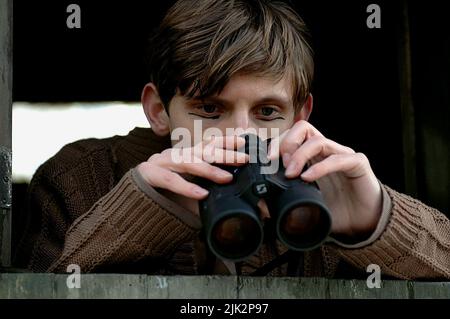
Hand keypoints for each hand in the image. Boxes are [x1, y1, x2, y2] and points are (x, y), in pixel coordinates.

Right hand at [137, 135, 248, 202]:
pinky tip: (201, 194)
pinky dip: (186, 186)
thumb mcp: (192, 193)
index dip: (226, 142)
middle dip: (225, 155)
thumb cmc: (165, 198)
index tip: (244, 141)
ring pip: (188, 162)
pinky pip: (170, 180)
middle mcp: (175, 155)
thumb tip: (235, 201)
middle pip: (203, 151)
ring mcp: (161, 162)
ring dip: (209, 170)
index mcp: (186, 156)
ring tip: (226, 178)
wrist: (133, 206)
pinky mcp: (148, 174)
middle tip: (244, 159)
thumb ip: (210, 192)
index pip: (209, 145)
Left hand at [268, 120, 382, 238]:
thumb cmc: (335, 211)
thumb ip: (284, 205)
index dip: (276, 144)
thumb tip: (262, 209)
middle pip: (303, 128)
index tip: (264, 162)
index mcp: (311, 156)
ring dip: (300, 155)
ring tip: (290, 175)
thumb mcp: (303, 207)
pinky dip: (321, 167)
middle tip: (277, 164)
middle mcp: (326, 151)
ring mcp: (343, 155)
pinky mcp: (358, 164)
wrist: (363, 224)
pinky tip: (307, 179)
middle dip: (285, 143)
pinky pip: (339, 158)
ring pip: (318, 140)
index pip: (291, 136)